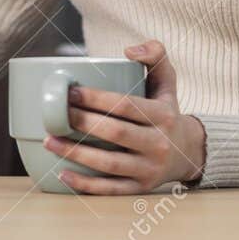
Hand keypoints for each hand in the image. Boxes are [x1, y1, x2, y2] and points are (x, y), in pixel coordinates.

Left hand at [44, 39, 206, 193]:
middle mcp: (158, 144)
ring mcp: (149, 169)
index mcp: (162, 115)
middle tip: (54, 115)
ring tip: (49, 141)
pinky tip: (61, 174)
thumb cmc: (166, 111)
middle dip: (82, 123)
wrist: (189, 152)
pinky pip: (110, 189)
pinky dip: (85, 185)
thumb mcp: (167, 81)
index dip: (96, 98)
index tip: (69, 92)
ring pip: (109, 164)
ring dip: (76, 154)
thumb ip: (155, 55)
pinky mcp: (140, 188)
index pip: (126, 105)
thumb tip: (128, 50)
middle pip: (115, 133)